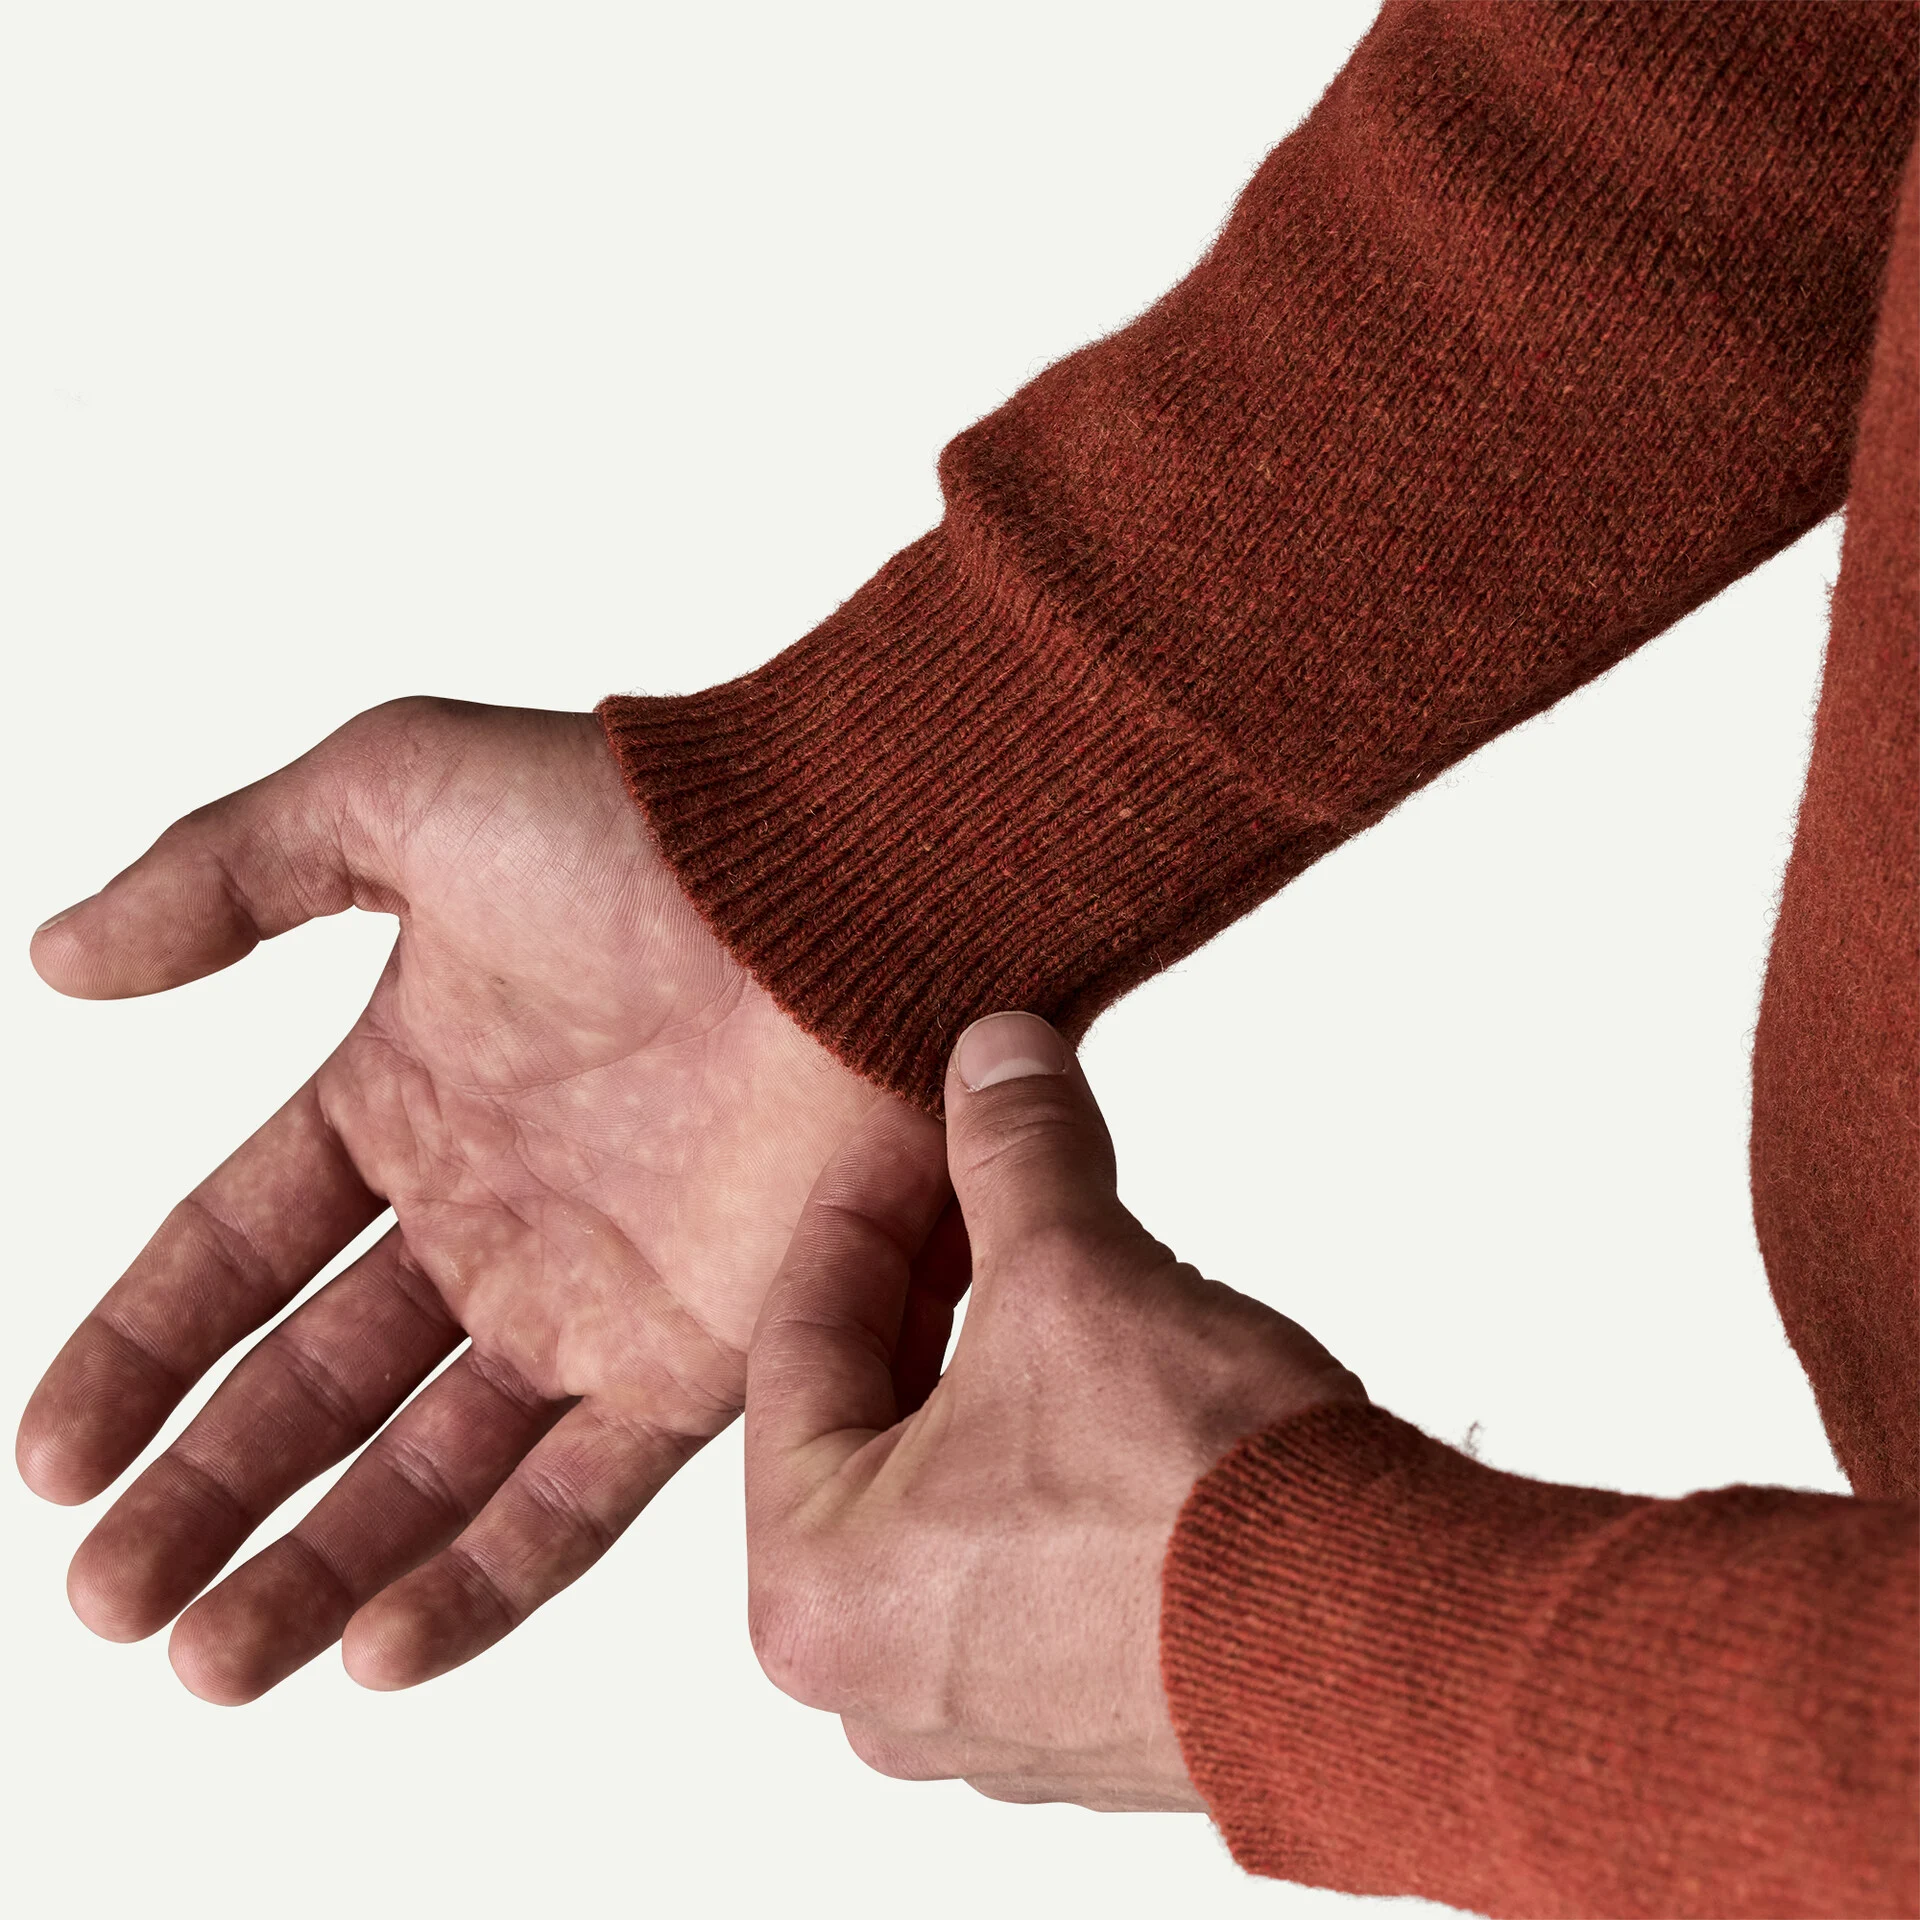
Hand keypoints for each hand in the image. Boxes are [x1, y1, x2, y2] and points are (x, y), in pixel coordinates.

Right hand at [19, 698, 882, 1701]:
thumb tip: (58, 953)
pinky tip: (378, 1649)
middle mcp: (494, 1215)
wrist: (851, 883)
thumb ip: (223, 873)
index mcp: (408, 1097)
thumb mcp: (391, 794)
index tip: (50, 1456)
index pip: (237, 1253)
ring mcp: (596, 1296)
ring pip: (430, 1467)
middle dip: (210, 1493)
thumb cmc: (644, 823)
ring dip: (319, 1564)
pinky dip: (485, 1578)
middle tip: (111, 1596)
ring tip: (206, 1655)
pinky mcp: (706, 1356)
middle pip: (318, 1387)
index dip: (139, 1353)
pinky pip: (582, 1496)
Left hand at [745, 1012, 1365, 1809]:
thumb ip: (1015, 1152)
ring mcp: (988, 1718)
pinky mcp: (1091, 1723)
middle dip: (932, 1279)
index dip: (863, 1201)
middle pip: (870, 1418)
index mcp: (813, 1587)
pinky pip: (1032, 1552)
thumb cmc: (1201, 1502)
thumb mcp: (1077, 1274)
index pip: (800, 1340)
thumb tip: (995, 1057)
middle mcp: (878, 1681)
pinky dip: (1055, 1453)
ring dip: (998, 1363)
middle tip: (976, 1174)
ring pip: (956, 1487)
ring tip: (1053, 1253)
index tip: (911, 1125)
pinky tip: (1116, 1373)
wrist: (1393, 1650)